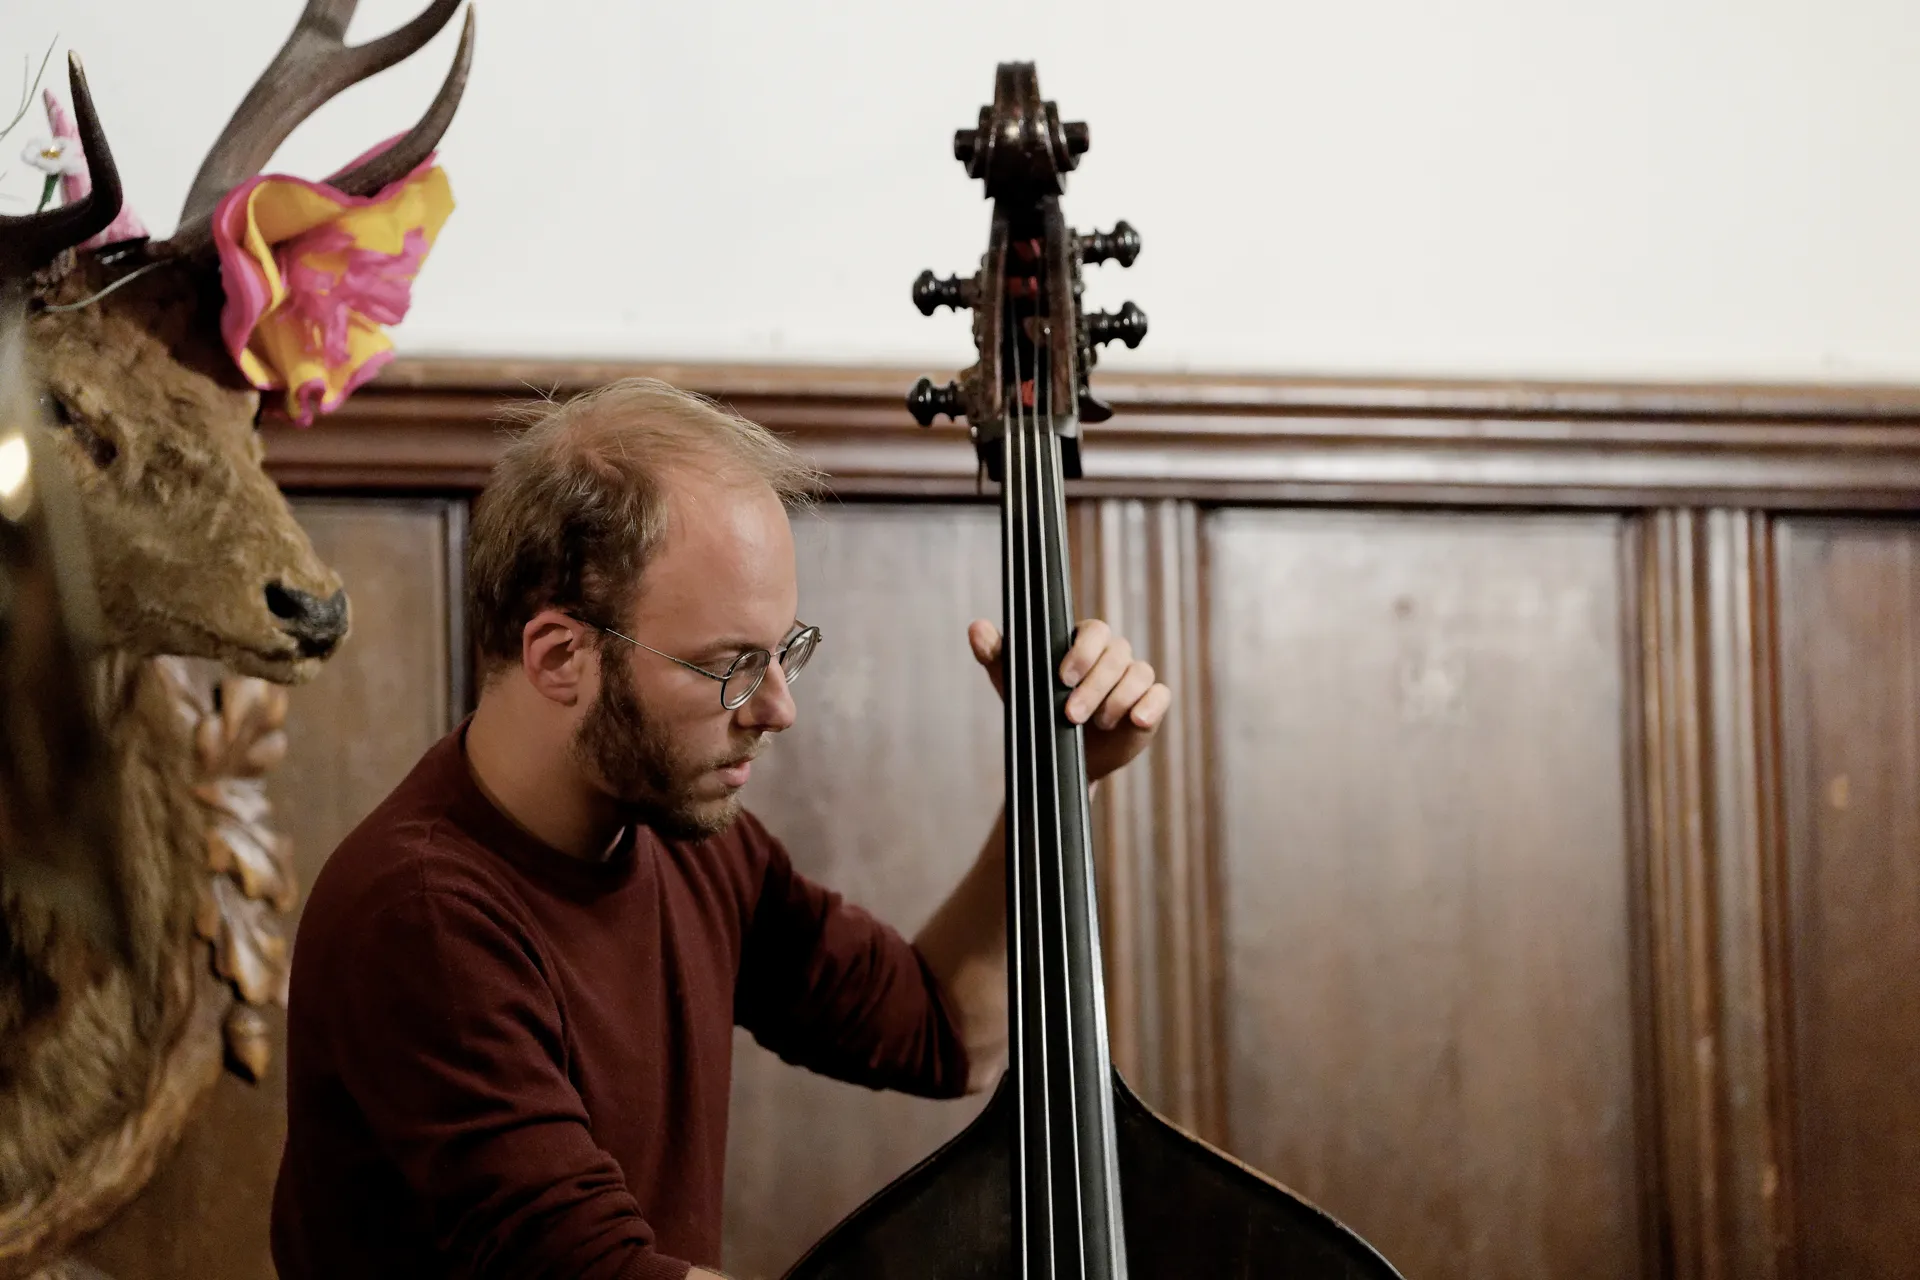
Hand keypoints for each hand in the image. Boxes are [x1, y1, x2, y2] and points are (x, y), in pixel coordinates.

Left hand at [968, 618, 1171, 784]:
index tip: (1062, 677)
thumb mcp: (1012, 681)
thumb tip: (976, 628)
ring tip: (1097, 723)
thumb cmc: (1034, 708)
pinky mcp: (1149, 706)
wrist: (1055, 755)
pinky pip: (1160, 695)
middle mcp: (1113, 656)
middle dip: (1094, 685)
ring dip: (1118, 698)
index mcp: (1084, 642)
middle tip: (1070, 714)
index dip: (1083, 651)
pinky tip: (1136, 720)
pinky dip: (1150, 706)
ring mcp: (1134, 679)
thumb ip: (996, 653)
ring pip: (1139, 673)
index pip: (1095, 630)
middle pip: (1117, 654)